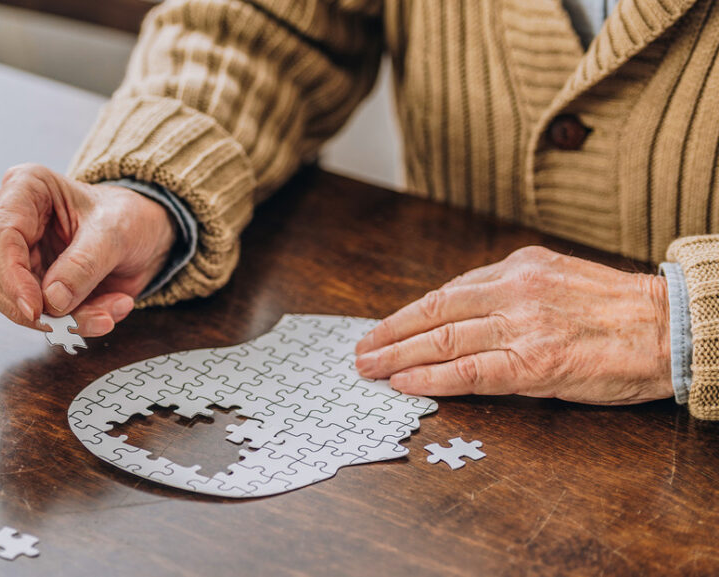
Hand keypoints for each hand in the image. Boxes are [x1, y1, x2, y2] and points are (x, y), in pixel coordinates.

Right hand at [0, 164, 176, 336]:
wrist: (144, 233)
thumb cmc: (127, 216)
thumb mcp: (115, 232)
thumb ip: (84, 264)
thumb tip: (52, 300)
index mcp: (25, 188)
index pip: (0, 238)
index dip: (12, 279)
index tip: (36, 309)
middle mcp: (10, 219)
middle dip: (30, 308)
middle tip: (68, 325)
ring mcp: (16, 255)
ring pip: (14, 302)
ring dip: (62, 320)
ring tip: (106, 316)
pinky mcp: (30, 284)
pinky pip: (40, 315)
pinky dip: (74, 322)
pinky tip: (108, 311)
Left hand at [355, 246, 672, 404]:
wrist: (672, 327)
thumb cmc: (618, 310)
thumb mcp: (558, 279)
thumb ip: (511, 291)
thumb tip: (462, 312)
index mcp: (518, 267)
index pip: (447, 292)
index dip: (408, 314)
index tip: (382, 327)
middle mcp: (514, 290)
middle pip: (434, 313)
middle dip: (389, 333)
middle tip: (361, 350)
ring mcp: (522, 326)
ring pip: (443, 340)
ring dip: (398, 356)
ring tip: (370, 368)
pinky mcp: (534, 363)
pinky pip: (470, 372)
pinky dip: (431, 378)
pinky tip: (405, 384)